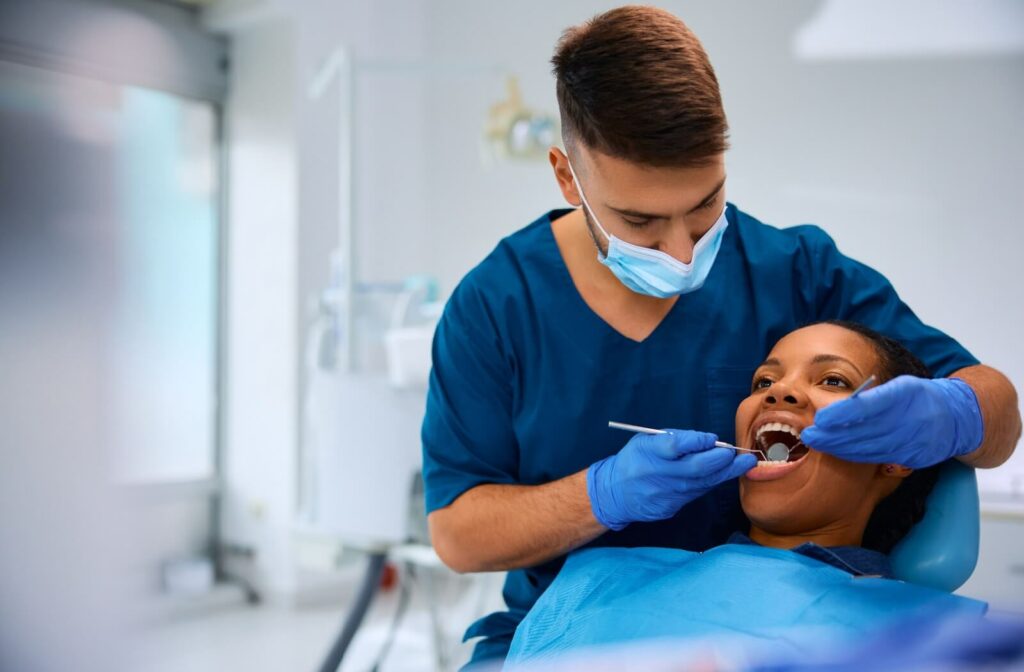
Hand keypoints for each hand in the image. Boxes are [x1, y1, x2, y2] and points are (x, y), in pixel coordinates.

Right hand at [587, 430, 756, 530]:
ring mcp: (665, 494)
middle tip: (739, 454)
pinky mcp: (671, 507)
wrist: (615, 493)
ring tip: (744, 463)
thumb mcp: (646, 440)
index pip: (676, 445)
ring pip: (702, 483)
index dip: (698, 441)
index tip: (713, 438)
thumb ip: (674, 438)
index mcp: (648, 452)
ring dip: (725, 472)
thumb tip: (707, 440)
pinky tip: (723, 475)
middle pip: (696, 468)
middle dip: (721, 460)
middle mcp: (658, 474)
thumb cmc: (634, 460)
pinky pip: (696, 493)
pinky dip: (710, 483)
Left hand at [800, 376, 982, 468]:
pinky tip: (835, 451)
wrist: (956, 418)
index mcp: (906, 394)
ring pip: (869, 448)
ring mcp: (913, 441)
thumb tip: (839, 406)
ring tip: (815, 443)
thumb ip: (874, 396)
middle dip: (833, 435)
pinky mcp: (913, 458)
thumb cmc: (919, 397)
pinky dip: (854, 455)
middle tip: (807, 435)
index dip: (843, 414)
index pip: (870, 405)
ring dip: (839, 447)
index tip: (820, 418)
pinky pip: (878, 457)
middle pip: (865, 431)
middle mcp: (910, 419)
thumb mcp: (900, 386)